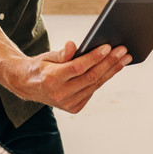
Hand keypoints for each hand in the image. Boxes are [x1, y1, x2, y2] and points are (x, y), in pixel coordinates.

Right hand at [12, 41, 130, 113]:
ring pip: (94, 85)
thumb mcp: (47, 56)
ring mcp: (67, 104)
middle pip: (90, 77)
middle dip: (109, 63)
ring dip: (111, 71)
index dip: (94, 57)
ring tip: (124, 59)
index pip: (78, 67)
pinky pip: (92, 92)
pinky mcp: (73, 108)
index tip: (108, 46)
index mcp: (51, 79)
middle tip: (123, 51)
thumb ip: (63, 52)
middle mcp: (59, 94)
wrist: (28, 86)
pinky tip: (112, 69)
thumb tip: (74, 45)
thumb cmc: (41, 67)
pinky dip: (102, 80)